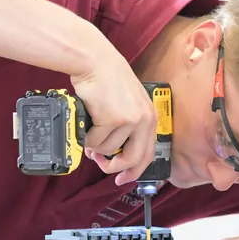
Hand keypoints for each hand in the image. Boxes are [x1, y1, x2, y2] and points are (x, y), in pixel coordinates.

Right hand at [71, 46, 156, 185]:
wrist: (95, 61)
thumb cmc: (107, 78)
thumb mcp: (128, 103)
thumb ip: (127, 126)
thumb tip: (114, 153)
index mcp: (151, 116)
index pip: (148, 153)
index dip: (135, 170)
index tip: (123, 178)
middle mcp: (145, 119)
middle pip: (134, 159)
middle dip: (115, 167)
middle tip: (102, 164)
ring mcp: (130, 120)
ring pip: (110, 150)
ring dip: (97, 147)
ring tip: (91, 134)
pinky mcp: (113, 120)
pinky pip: (97, 142)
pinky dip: (88, 138)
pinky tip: (87, 126)